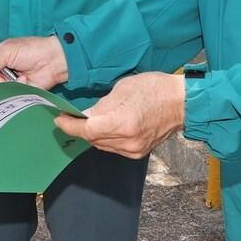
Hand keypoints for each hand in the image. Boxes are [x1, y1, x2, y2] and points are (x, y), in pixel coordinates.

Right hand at [0, 36, 67, 89]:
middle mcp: (2, 70)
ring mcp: (11, 81)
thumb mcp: (7, 52)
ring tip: (15, 76)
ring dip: (4, 83)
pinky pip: (9, 95)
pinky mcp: (19, 91)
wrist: (54, 60)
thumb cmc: (32, 50)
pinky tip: (24, 80)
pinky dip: (15, 88)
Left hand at [55, 72, 185, 158]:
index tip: (59, 119)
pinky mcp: (138, 152)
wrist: (181, 102)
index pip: (86, 130)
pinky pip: (113, 147)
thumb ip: (101, 105)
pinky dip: (105, 138)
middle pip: (92, 139)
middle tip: (69, 117)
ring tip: (86, 121)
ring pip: (101, 145)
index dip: (70, 126)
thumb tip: (86, 115)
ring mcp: (133, 149)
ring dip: (91, 134)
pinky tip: (104, 127)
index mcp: (122, 123)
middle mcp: (127, 141)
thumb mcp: (123, 88)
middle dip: (78, 128)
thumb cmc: (155, 89)